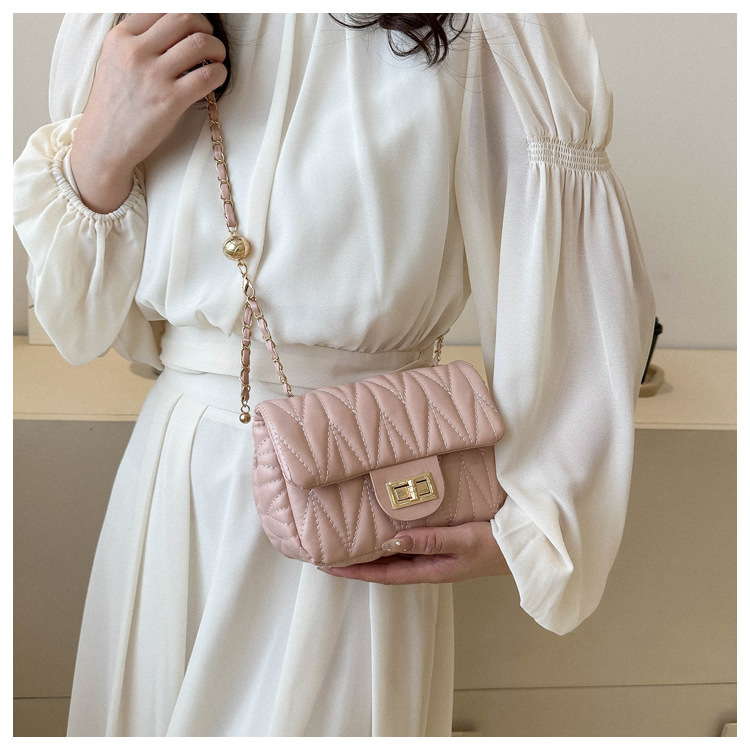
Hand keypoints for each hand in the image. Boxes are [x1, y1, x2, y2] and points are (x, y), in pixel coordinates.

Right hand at [70, 13, 226, 211]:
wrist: (104, 142)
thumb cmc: (114, 105)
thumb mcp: (113, 60)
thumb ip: (137, 41)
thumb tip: (172, 29)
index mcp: (120, 37)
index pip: (162, 8)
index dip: (186, 14)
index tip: (194, 26)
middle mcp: (136, 51)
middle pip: (184, 17)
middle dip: (205, 26)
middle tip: (210, 41)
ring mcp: (153, 76)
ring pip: (200, 42)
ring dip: (217, 48)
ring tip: (217, 59)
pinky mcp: (170, 100)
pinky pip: (207, 76)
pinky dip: (219, 72)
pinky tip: (217, 77)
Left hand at [320, 522, 510, 584]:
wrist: (528, 547)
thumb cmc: (498, 545)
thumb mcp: (464, 540)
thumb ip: (429, 540)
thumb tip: (390, 541)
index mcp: (430, 570)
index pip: (382, 574)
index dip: (353, 571)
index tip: (326, 566)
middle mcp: (428, 565)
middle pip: (383, 566)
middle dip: (354, 562)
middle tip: (326, 550)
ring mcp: (436, 555)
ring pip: (394, 555)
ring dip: (370, 550)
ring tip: (345, 540)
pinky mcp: (444, 543)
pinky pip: (409, 543)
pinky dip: (390, 538)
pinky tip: (383, 527)